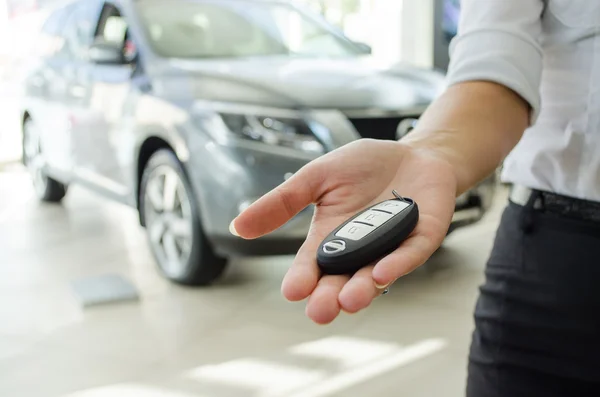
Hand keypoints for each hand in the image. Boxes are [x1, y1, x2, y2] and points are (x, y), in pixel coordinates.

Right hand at [230, 139, 456, 323]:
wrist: (413, 152)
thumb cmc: (364, 166)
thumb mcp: (316, 178)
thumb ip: (282, 203)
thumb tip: (237, 227)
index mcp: (331, 236)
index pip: (313, 263)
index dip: (303, 277)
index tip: (292, 290)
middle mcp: (360, 249)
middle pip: (342, 280)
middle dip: (330, 297)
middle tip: (319, 311)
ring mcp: (392, 246)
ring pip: (374, 275)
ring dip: (362, 290)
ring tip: (347, 300)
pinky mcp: (421, 237)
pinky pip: (410, 254)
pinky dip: (397, 264)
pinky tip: (381, 273)